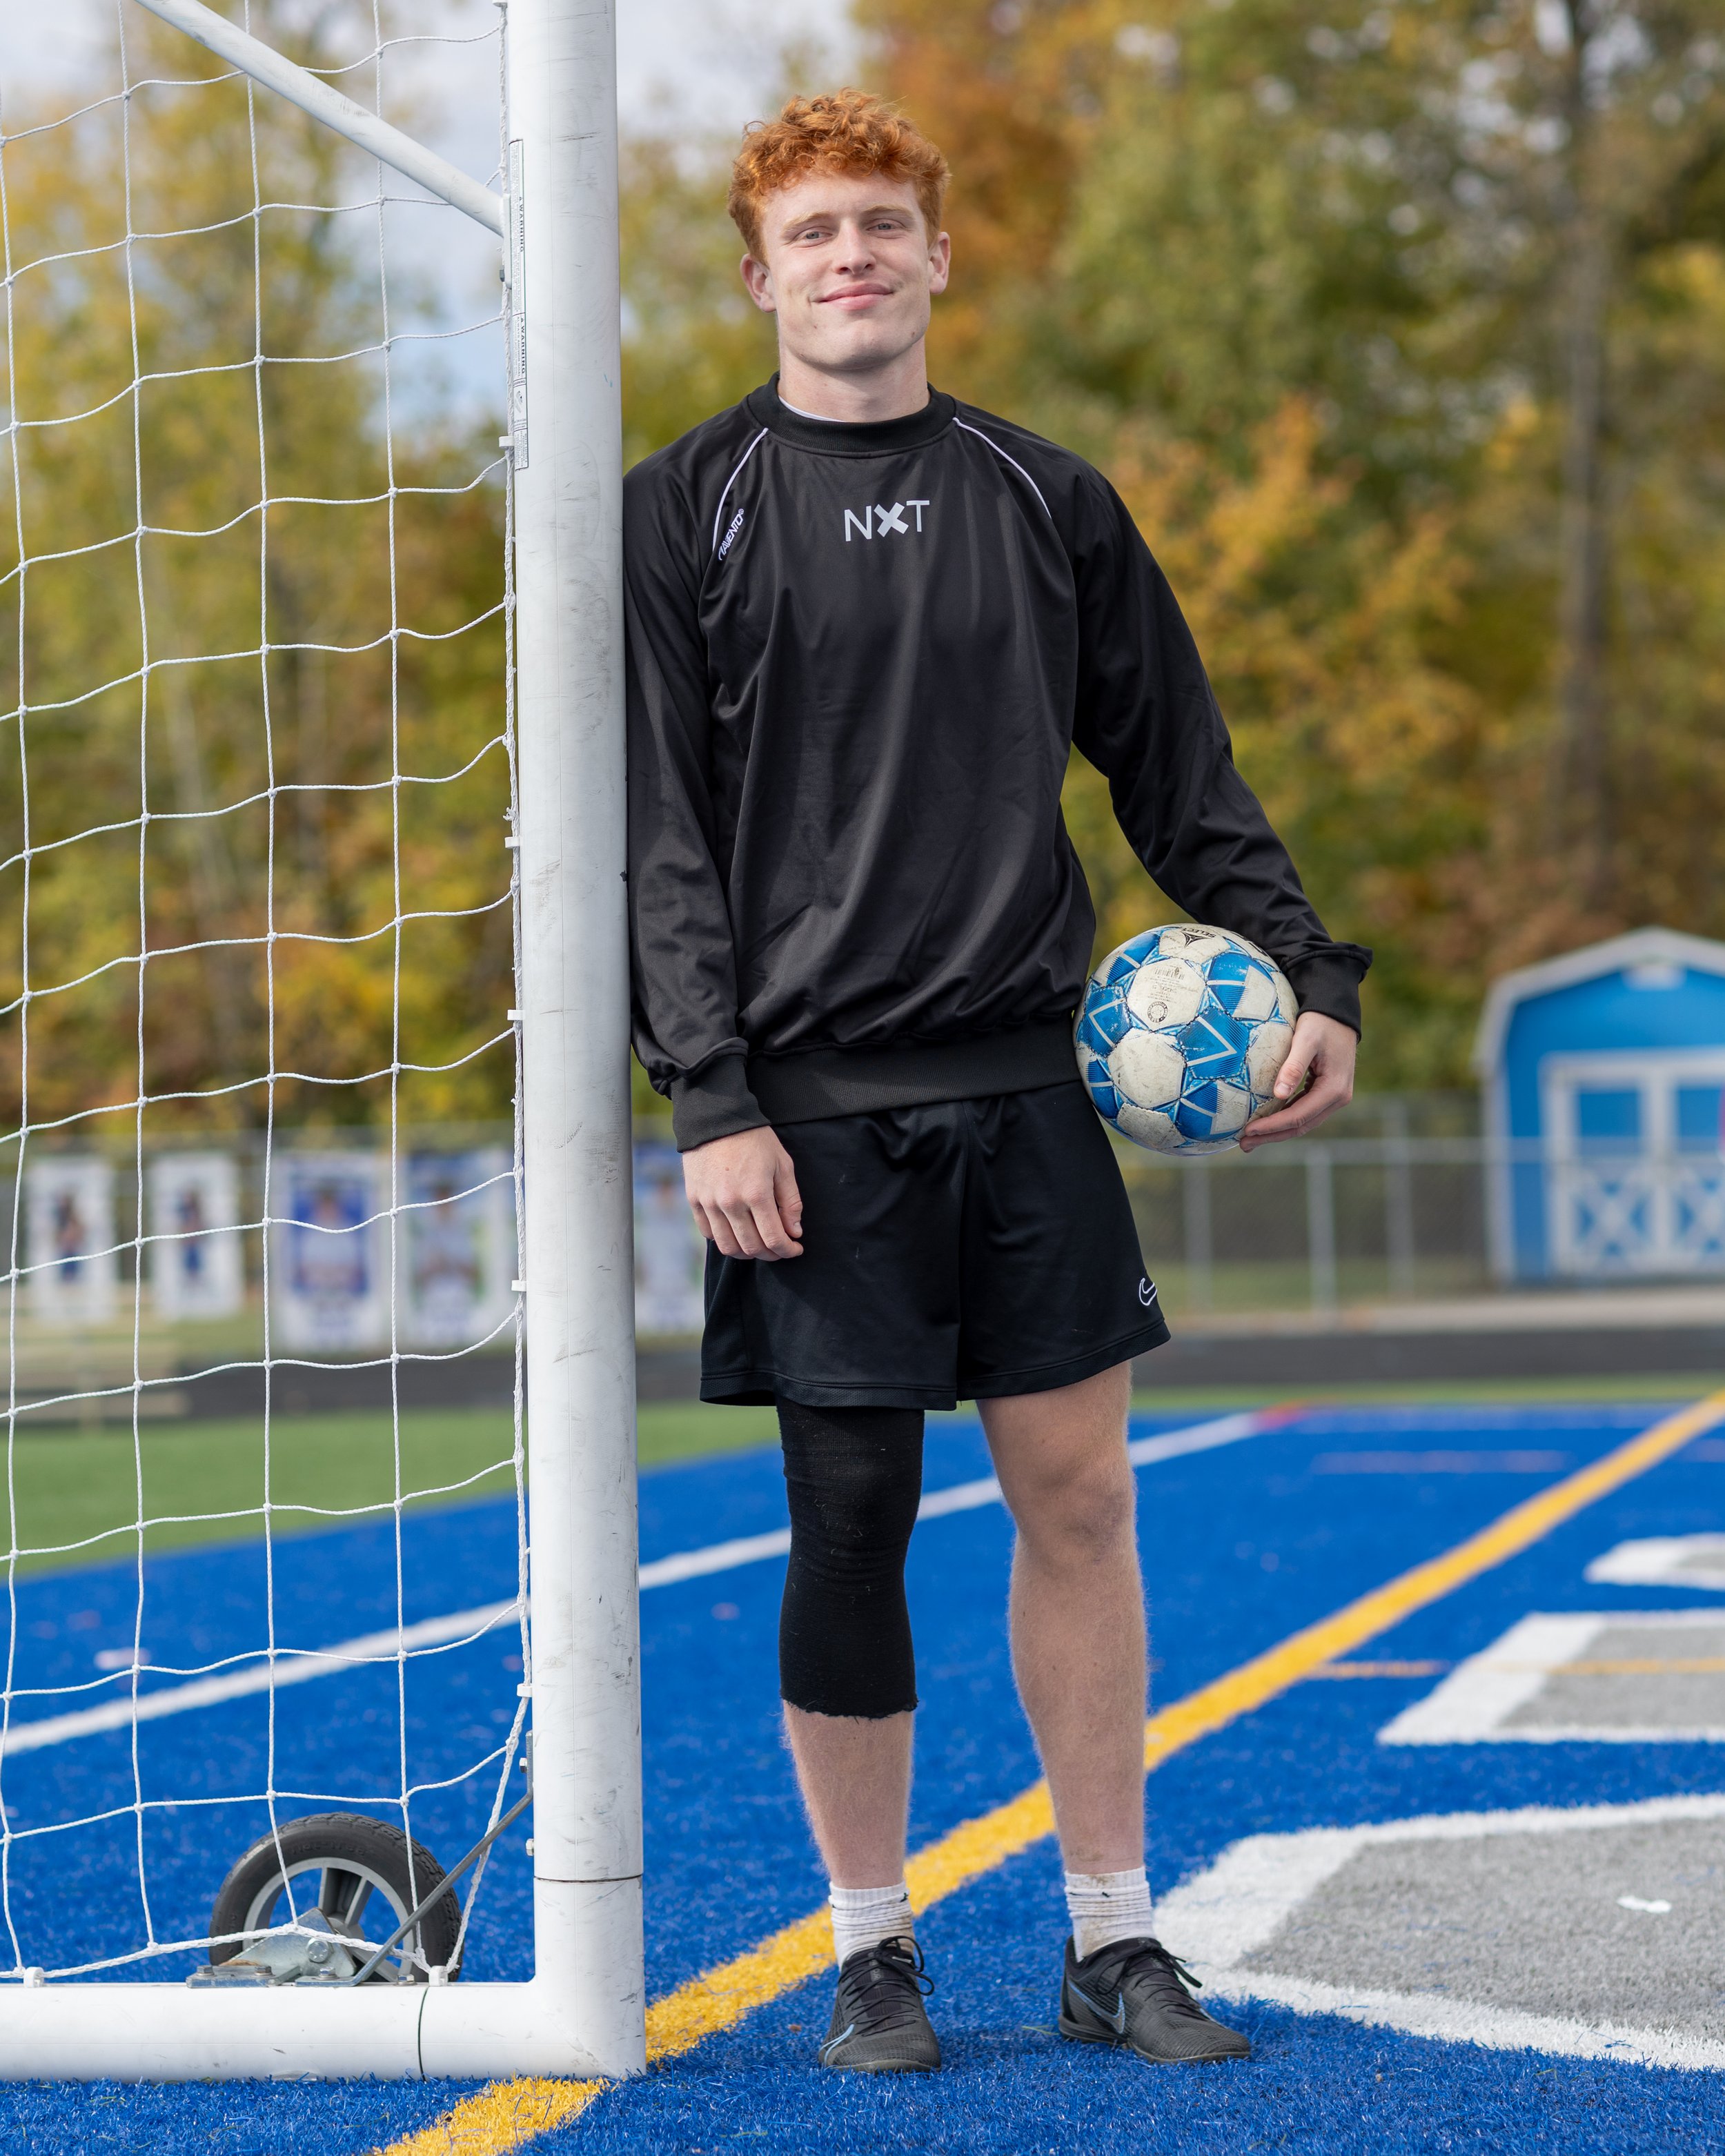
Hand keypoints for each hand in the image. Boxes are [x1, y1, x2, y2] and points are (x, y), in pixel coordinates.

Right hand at [682, 1126, 804, 1259]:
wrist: (716, 1119)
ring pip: (728, 1246)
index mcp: (756, 1193)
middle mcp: (730, 1203)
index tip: (795, 1249)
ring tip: (758, 1244)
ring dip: (746, 1253)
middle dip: (770, 1254)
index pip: (773, 1239)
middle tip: (779, 1248)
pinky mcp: (694, 1200)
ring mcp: (709, 1203)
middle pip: (751, 1247)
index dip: (788, 1250)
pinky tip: (736, 1231)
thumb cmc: (755, 1140)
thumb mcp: (782, 1165)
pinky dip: (724, 1239)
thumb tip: (794, 1232)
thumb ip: (790, 1201)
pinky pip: (708, 1233)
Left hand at [1237, 1012, 1355, 1151]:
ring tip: (1250, 1138)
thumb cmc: (1320, 1022)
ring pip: (1303, 1122)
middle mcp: (1338, 1098)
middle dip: (1271, 1136)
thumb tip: (1279, 1094)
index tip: (1248, 1130)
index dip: (1273, 1126)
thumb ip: (1293, 1066)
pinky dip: (1284, 1119)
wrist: (1337, 1013)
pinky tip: (1266, 1122)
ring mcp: (1334, 1097)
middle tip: (1243, 1144)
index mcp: (1334, 1089)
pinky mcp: (1326, 1092)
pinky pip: (1304, 1111)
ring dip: (1277, 1131)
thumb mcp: (1305, 1039)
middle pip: (1301, 1126)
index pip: (1299, 1116)